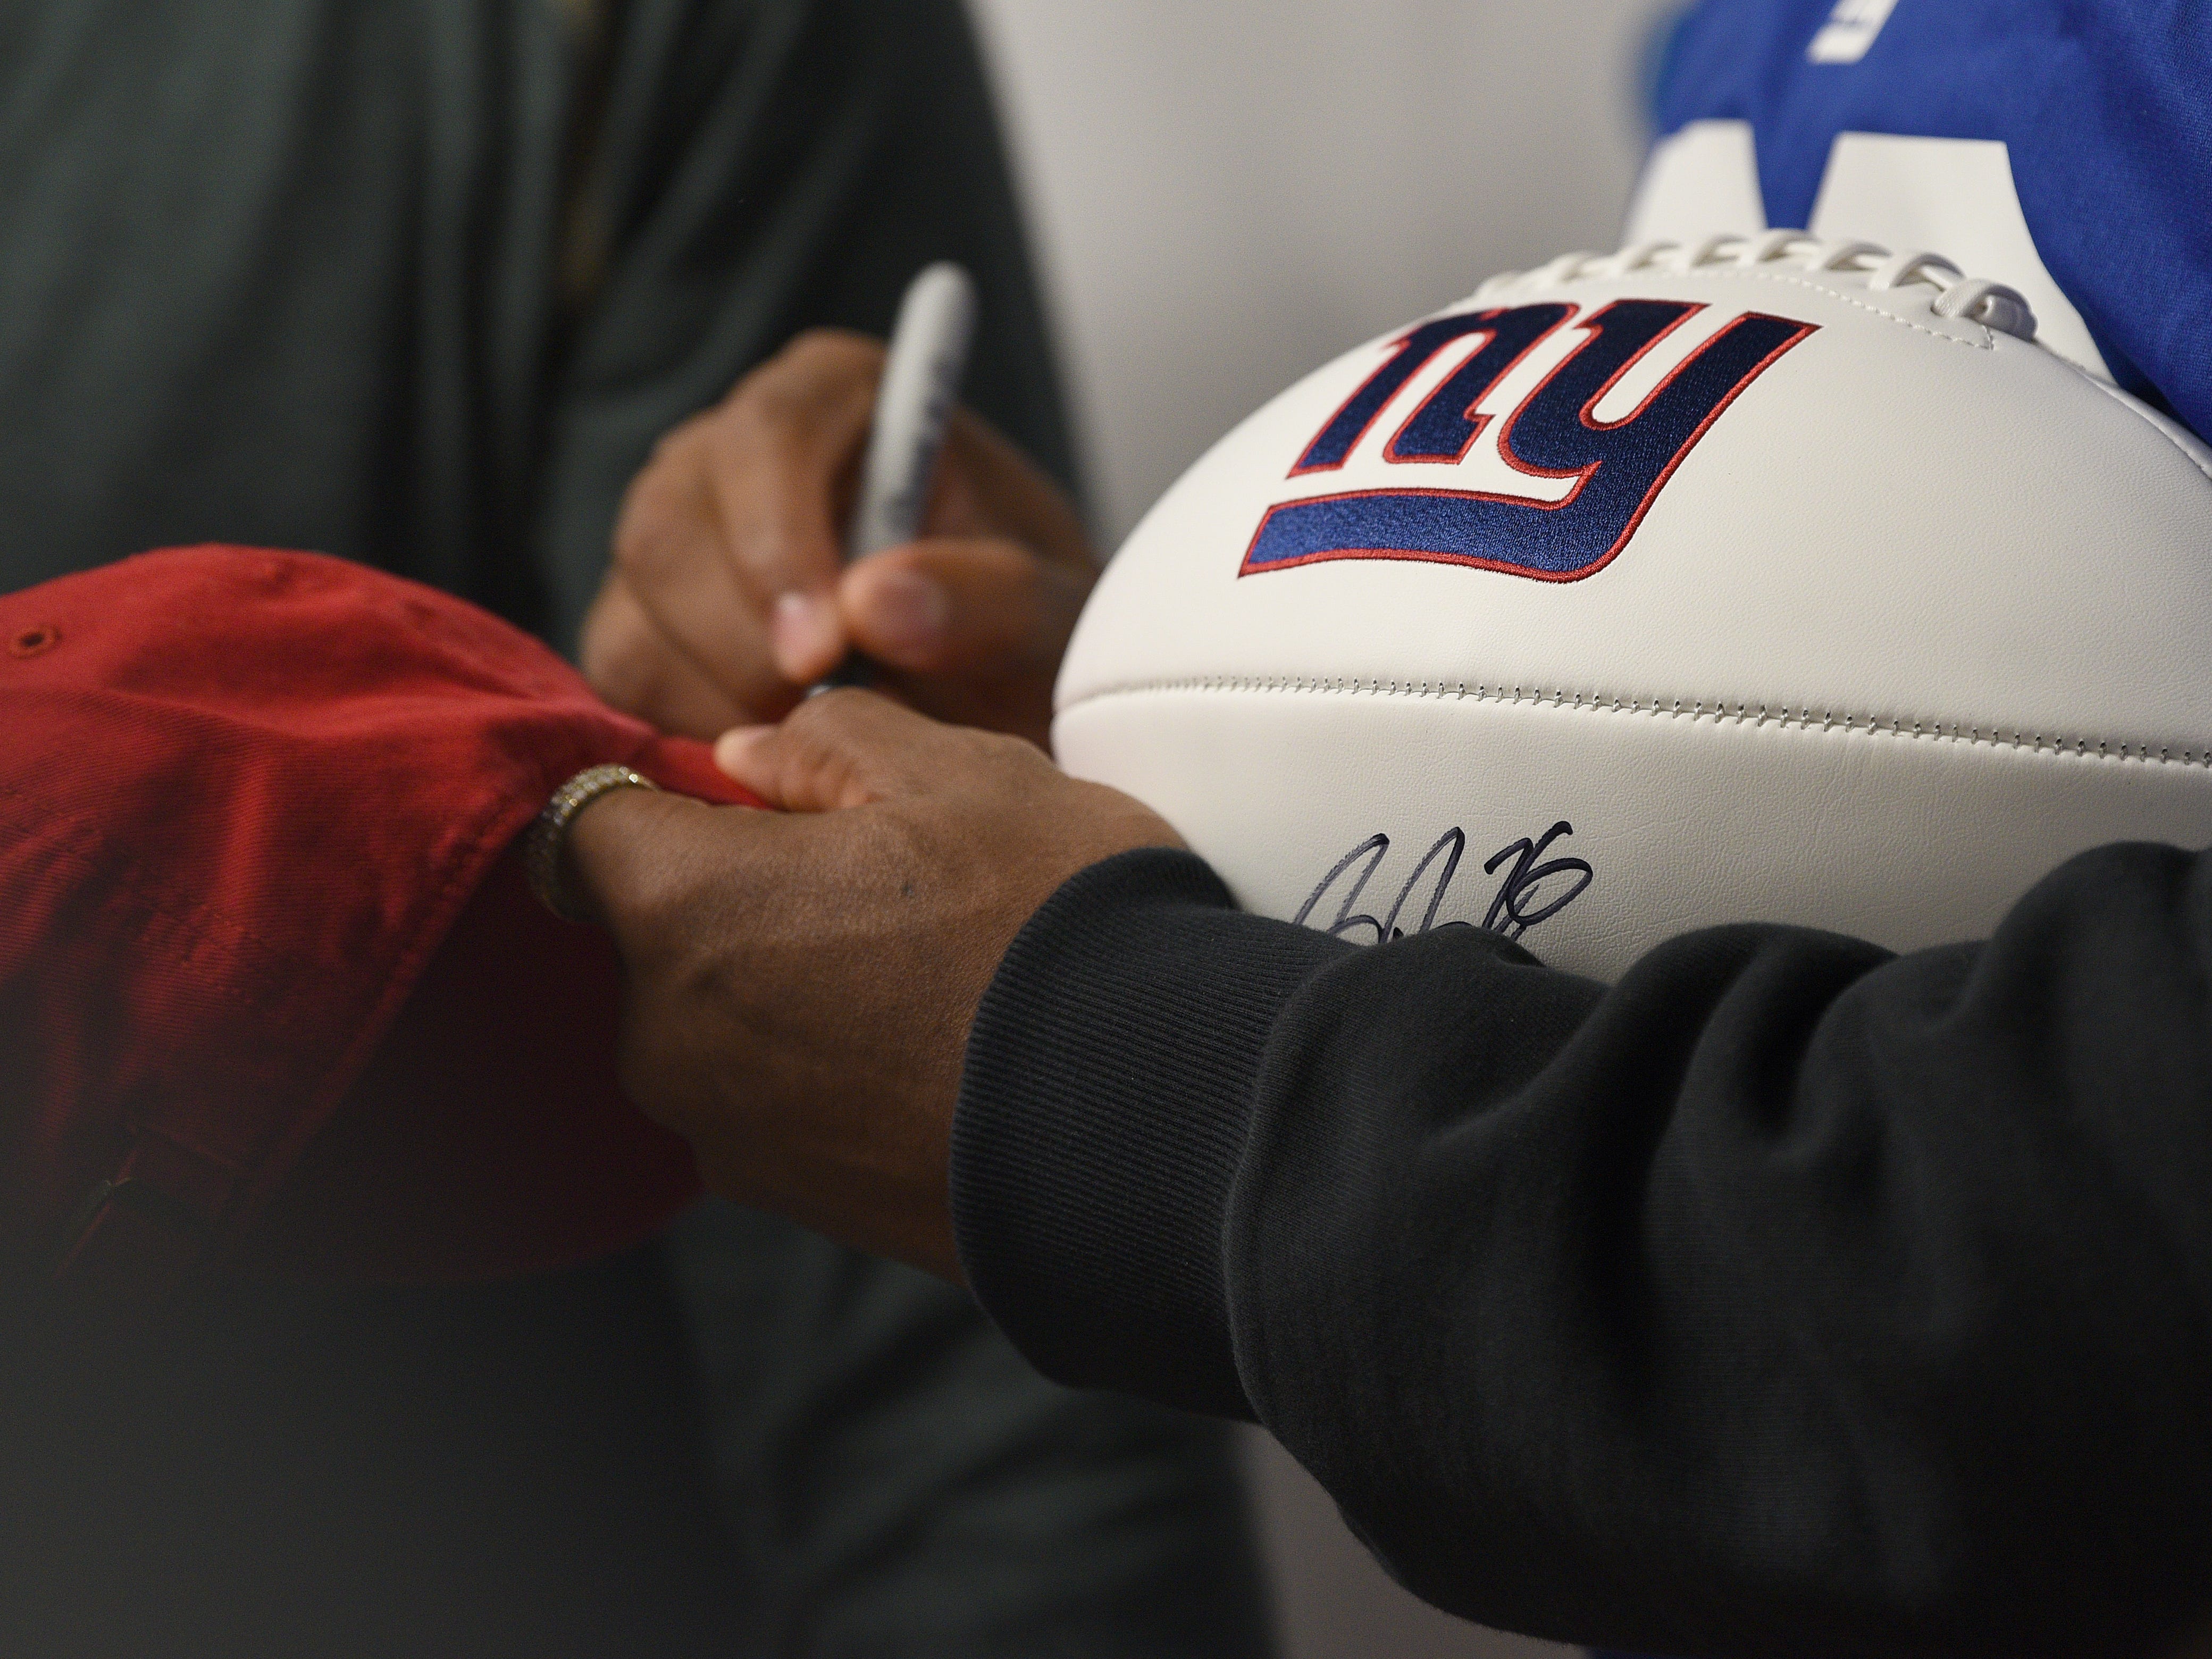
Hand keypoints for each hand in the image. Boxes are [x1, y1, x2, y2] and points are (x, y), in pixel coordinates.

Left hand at [560, 691, 1179, 1279]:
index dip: (667, 795)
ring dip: (791, 979)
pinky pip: (778, 1099)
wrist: (1156, 1124)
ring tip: (930, 967)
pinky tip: (938, 1043)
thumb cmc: (1052, 924)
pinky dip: (828, 1063)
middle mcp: (669, 1038)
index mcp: (682, 908)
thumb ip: (825, 744)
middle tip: (885, 879)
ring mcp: (730, 1135)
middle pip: (660, 932)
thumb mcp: (960, 774)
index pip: (587, 825)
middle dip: (742, 894)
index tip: (760, 799)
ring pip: (722, 1018)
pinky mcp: (796, 1202)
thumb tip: (746, 758)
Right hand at [582, 330, 1096, 749]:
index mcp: (836, 398)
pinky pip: (624, 687)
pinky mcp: (642, 628)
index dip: (778, 543)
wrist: (1000, 694)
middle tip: (824, 725)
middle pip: (668, 531)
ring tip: (822, 746)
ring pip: (633, 619)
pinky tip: (775, 767)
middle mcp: (729, 455)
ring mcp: (673, 542)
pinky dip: (691, 737)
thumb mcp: (1047, 617)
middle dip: (742, 647)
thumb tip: (871, 605)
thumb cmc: (1023, 630)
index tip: (823, 653)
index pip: (767, 437)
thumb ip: (985, 598)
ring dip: (721, 704)